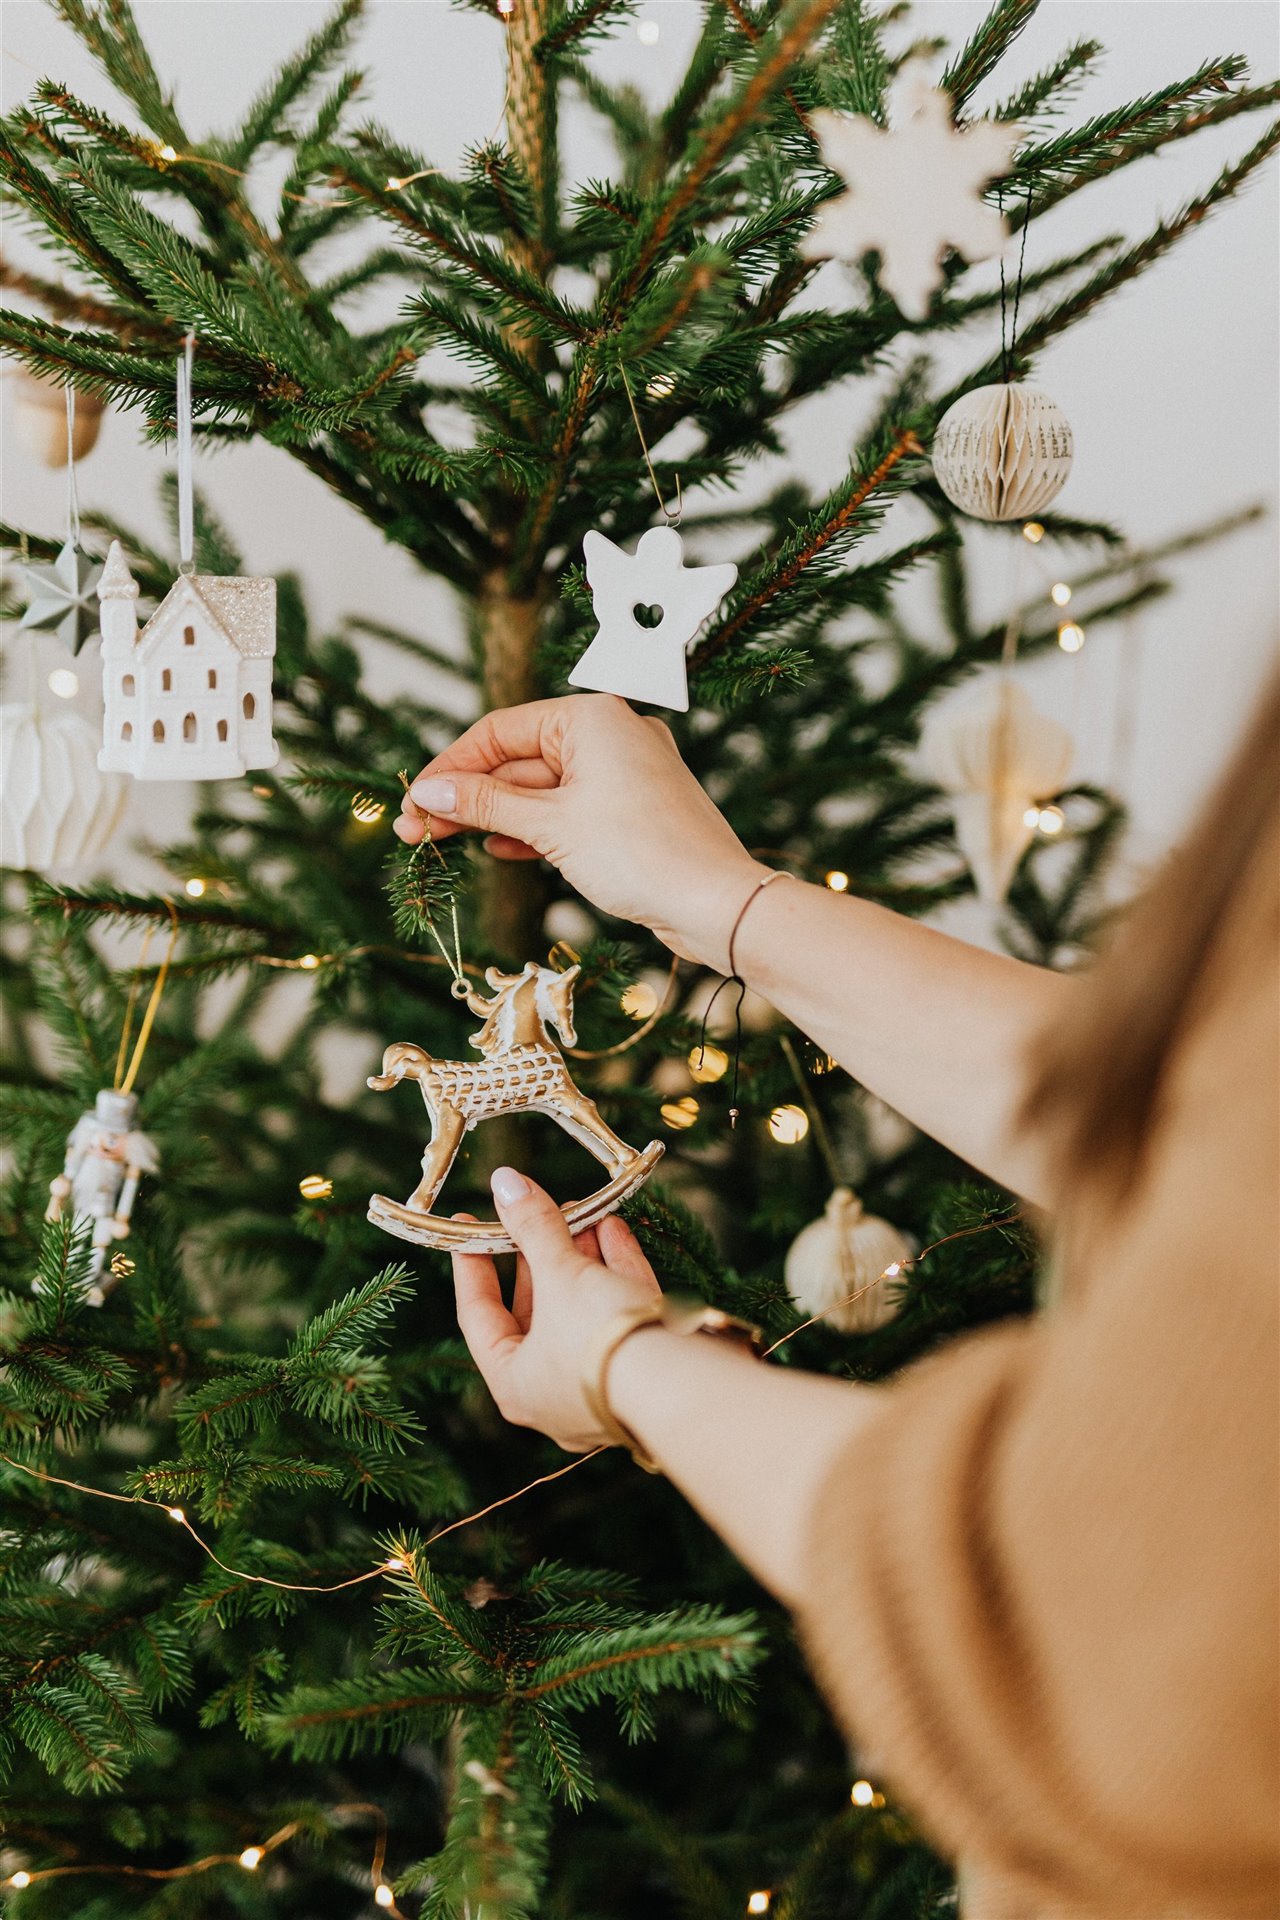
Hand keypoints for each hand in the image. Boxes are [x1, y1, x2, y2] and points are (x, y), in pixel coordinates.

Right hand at [394, 694, 760, 969]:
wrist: (717, 905)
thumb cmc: (642, 855)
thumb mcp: (551, 826)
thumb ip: (485, 803)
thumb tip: (430, 790)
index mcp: (591, 717)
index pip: (500, 731)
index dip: (451, 767)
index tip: (413, 800)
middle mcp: (610, 733)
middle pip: (517, 760)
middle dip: (466, 796)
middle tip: (415, 830)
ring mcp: (624, 773)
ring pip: (541, 789)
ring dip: (493, 815)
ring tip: (442, 841)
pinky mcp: (632, 811)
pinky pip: (568, 811)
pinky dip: (532, 828)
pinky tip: (497, 848)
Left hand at [452, 1167, 662, 1452]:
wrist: (683, 1385)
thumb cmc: (601, 1340)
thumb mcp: (561, 1275)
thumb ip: (533, 1227)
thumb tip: (505, 1182)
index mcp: (515, 1385)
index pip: (479, 1315)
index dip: (472, 1262)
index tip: (467, 1222)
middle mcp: (553, 1394)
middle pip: (536, 1310)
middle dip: (541, 1253)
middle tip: (538, 1211)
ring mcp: (602, 1387)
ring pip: (581, 1311)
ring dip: (581, 1257)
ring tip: (582, 1211)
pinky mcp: (643, 1373)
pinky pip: (619, 1318)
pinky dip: (614, 1272)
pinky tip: (613, 1230)